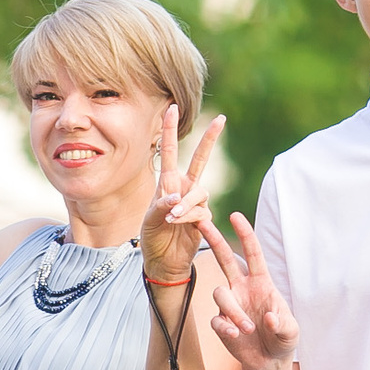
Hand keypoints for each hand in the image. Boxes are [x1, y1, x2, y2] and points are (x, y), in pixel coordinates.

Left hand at [140, 106, 223, 283]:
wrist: (164, 261)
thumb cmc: (153, 237)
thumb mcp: (149, 221)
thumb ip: (161, 207)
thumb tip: (177, 198)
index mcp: (167, 183)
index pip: (169, 152)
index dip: (170, 130)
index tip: (172, 107)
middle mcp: (184, 188)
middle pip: (200, 159)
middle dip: (210, 140)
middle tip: (221, 119)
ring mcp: (196, 202)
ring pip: (199, 193)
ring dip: (186, 204)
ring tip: (172, 218)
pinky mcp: (205, 217)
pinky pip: (201, 212)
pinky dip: (189, 219)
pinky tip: (181, 226)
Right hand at [199, 212, 299, 369]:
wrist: (269, 361)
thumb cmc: (283, 339)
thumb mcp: (291, 331)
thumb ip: (283, 324)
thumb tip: (268, 316)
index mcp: (262, 283)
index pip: (252, 254)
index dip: (245, 234)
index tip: (234, 216)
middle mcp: (242, 289)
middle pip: (224, 259)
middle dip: (214, 239)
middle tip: (202, 222)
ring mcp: (230, 305)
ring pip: (220, 294)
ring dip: (233, 311)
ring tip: (247, 330)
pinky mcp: (221, 323)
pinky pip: (217, 320)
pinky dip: (226, 327)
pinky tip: (236, 336)